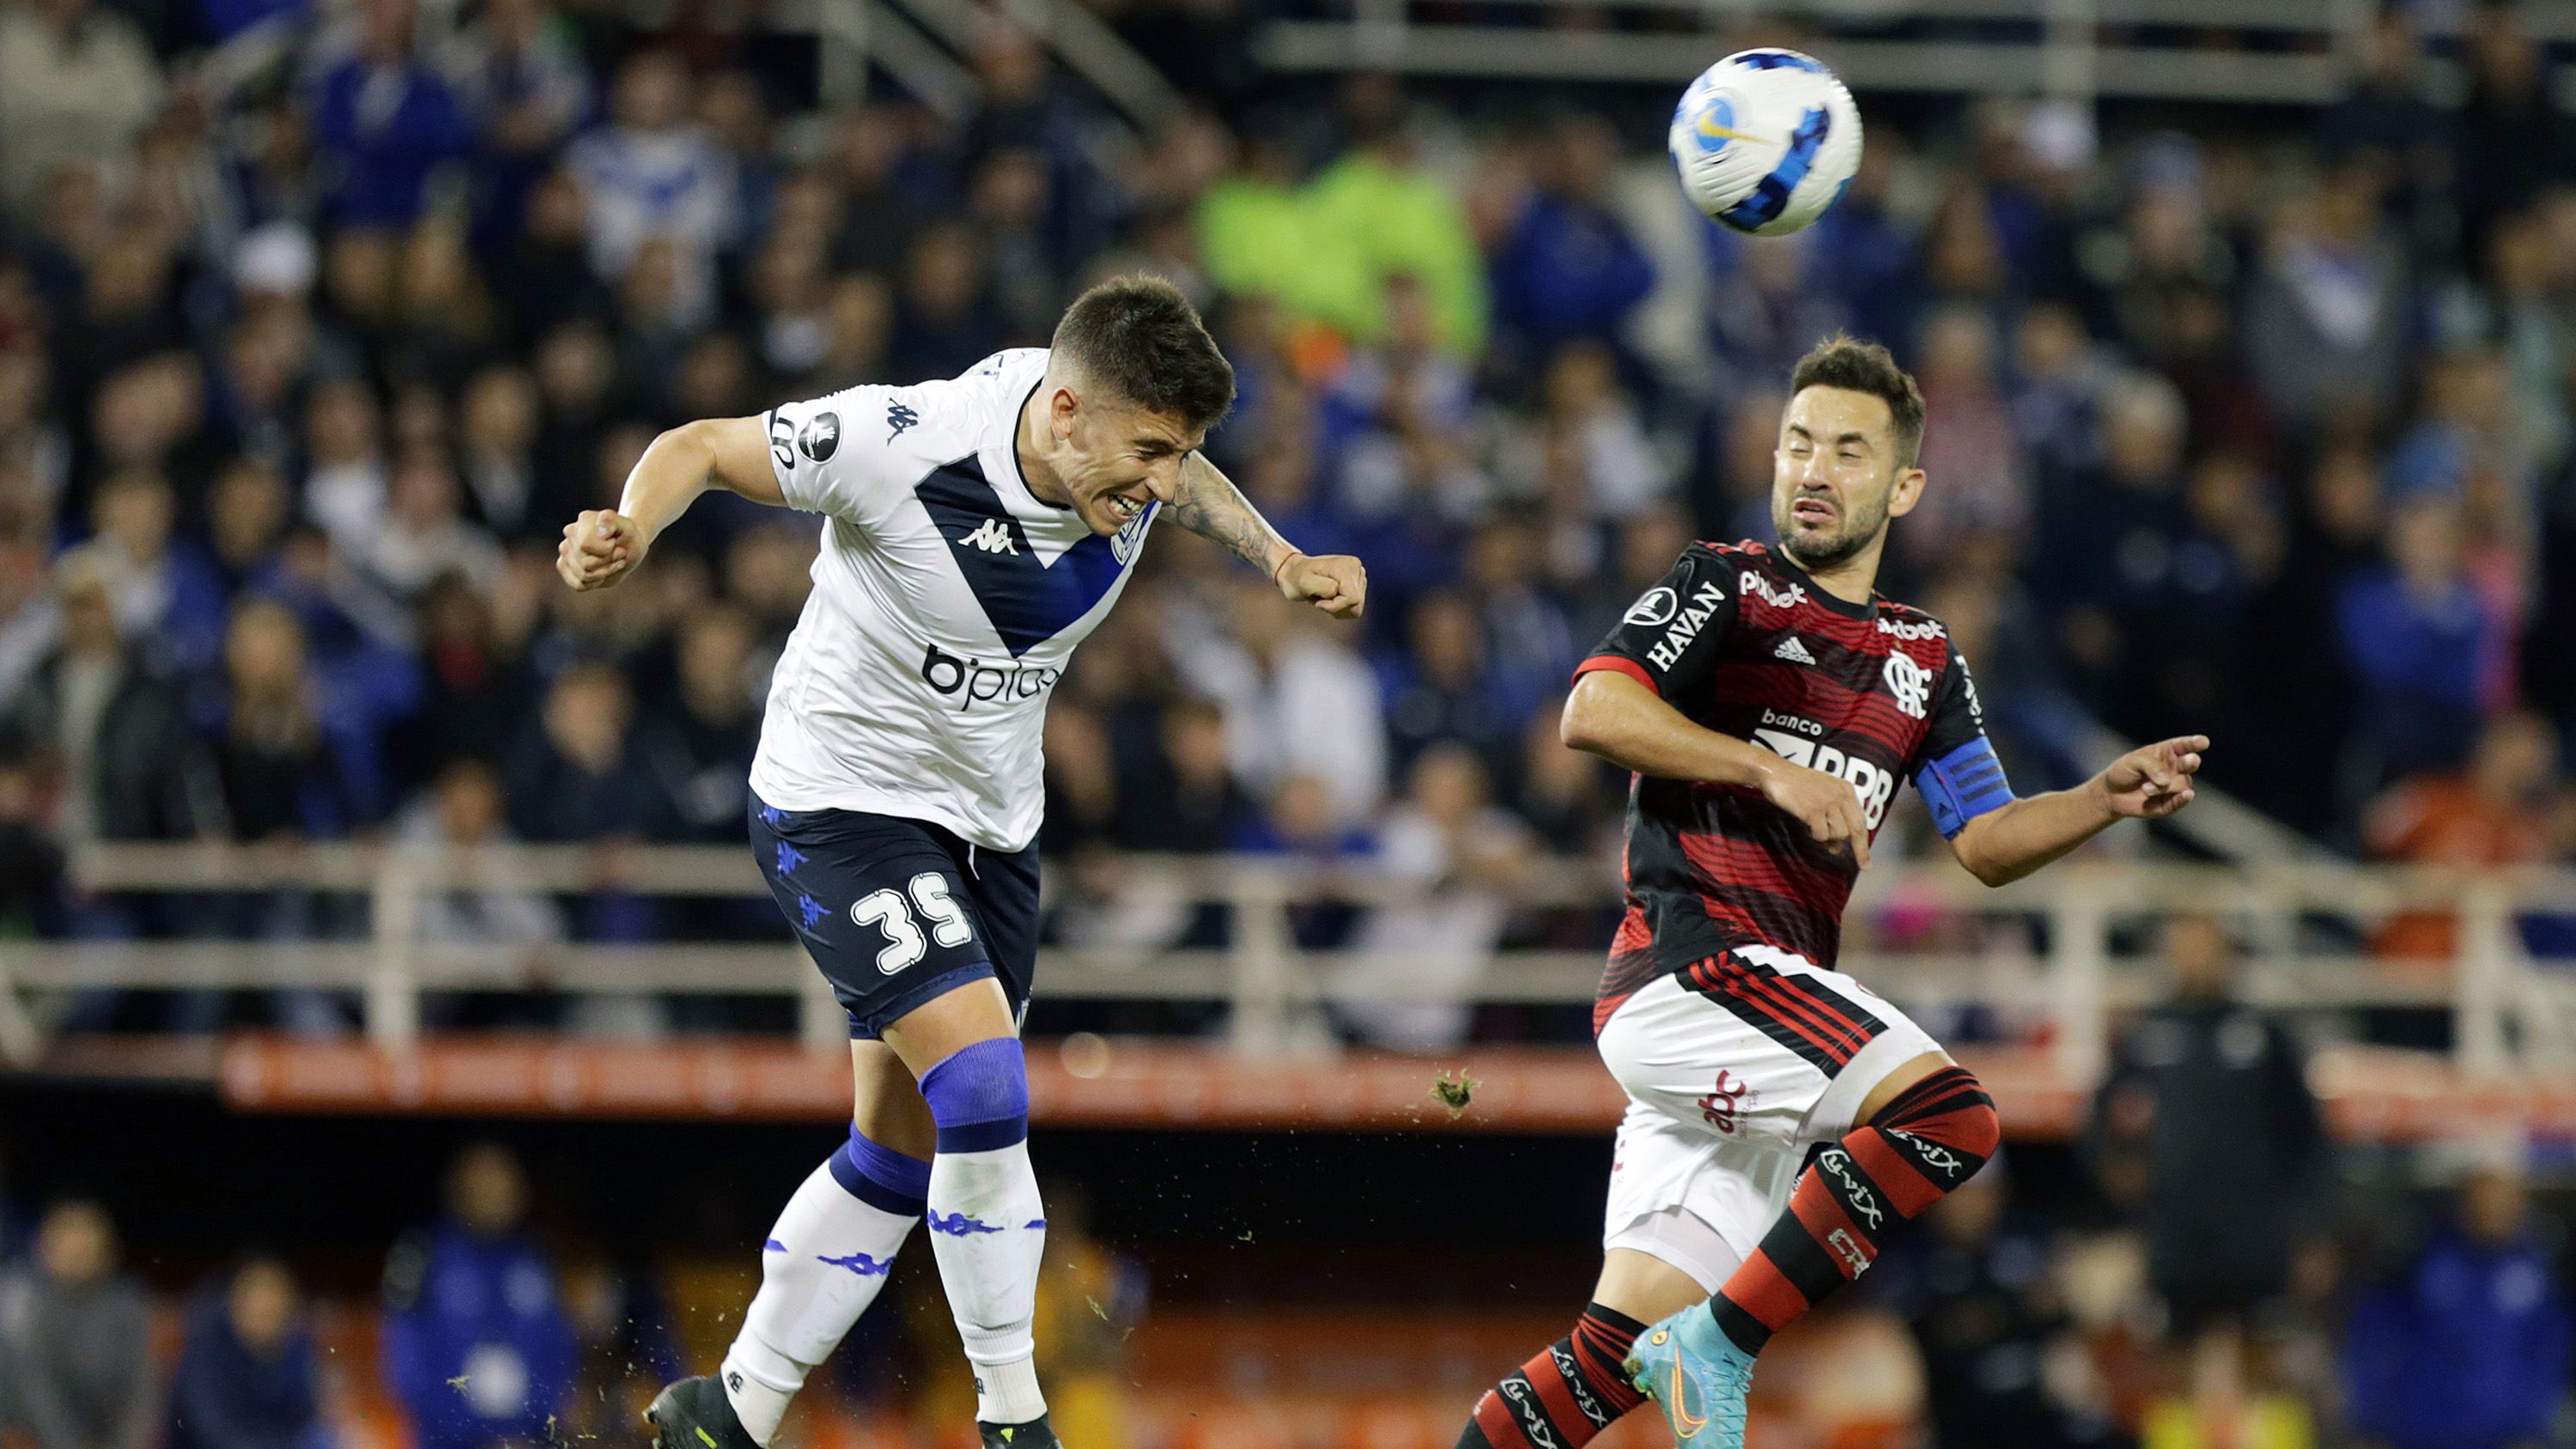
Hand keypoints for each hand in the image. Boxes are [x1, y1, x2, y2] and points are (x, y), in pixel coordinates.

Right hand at [558, 510, 643, 590]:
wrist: (628, 547)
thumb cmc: (628, 535)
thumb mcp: (628, 526)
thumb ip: (613, 521)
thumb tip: (601, 532)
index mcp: (584, 520)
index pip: (585, 545)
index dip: (606, 550)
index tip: (616, 543)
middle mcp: (570, 533)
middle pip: (586, 563)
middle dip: (608, 562)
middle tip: (619, 553)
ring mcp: (565, 550)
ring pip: (583, 575)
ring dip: (604, 572)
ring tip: (613, 561)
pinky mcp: (565, 566)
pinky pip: (578, 585)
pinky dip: (595, 582)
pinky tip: (603, 572)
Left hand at [1276, 552, 1365, 618]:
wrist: (1295, 572)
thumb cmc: (1297, 578)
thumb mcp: (1304, 583)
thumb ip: (1323, 587)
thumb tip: (1337, 590)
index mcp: (1346, 565)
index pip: (1352, 598)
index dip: (1335, 606)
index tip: (1318, 601)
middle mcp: (1356, 567)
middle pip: (1356, 604)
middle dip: (1336, 607)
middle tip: (1320, 599)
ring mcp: (1359, 575)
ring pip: (1356, 607)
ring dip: (1338, 608)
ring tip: (1323, 598)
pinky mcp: (1359, 584)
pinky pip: (1355, 608)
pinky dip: (1340, 608)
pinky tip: (1329, 599)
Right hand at [1756, 758, 1871, 869]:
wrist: (1777, 773)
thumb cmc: (1797, 787)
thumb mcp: (1821, 799)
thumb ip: (1833, 820)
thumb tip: (1837, 849)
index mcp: (1846, 790)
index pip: (1861, 820)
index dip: (1864, 842)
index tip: (1866, 861)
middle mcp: (1841, 795)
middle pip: (1856, 829)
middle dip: (1860, 850)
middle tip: (1864, 866)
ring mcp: (1828, 802)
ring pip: (1840, 834)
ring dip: (1827, 838)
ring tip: (1815, 829)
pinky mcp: (1813, 810)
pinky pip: (1821, 834)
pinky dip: (1815, 835)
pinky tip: (1807, 825)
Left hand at [2094, 734, 2206, 819]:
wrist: (2111, 793)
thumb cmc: (2123, 771)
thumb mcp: (2133, 762)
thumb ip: (2151, 767)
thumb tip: (2167, 781)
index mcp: (2167, 752)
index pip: (2184, 746)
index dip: (2194, 743)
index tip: (2203, 742)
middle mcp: (2175, 768)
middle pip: (2190, 764)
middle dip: (2190, 762)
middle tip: (2188, 760)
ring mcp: (2174, 786)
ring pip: (2181, 784)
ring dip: (2163, 787)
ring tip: (2145, 788)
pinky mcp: (2169, 803)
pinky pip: (2180, 801)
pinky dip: (2183, 799)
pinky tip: (2187, 795)